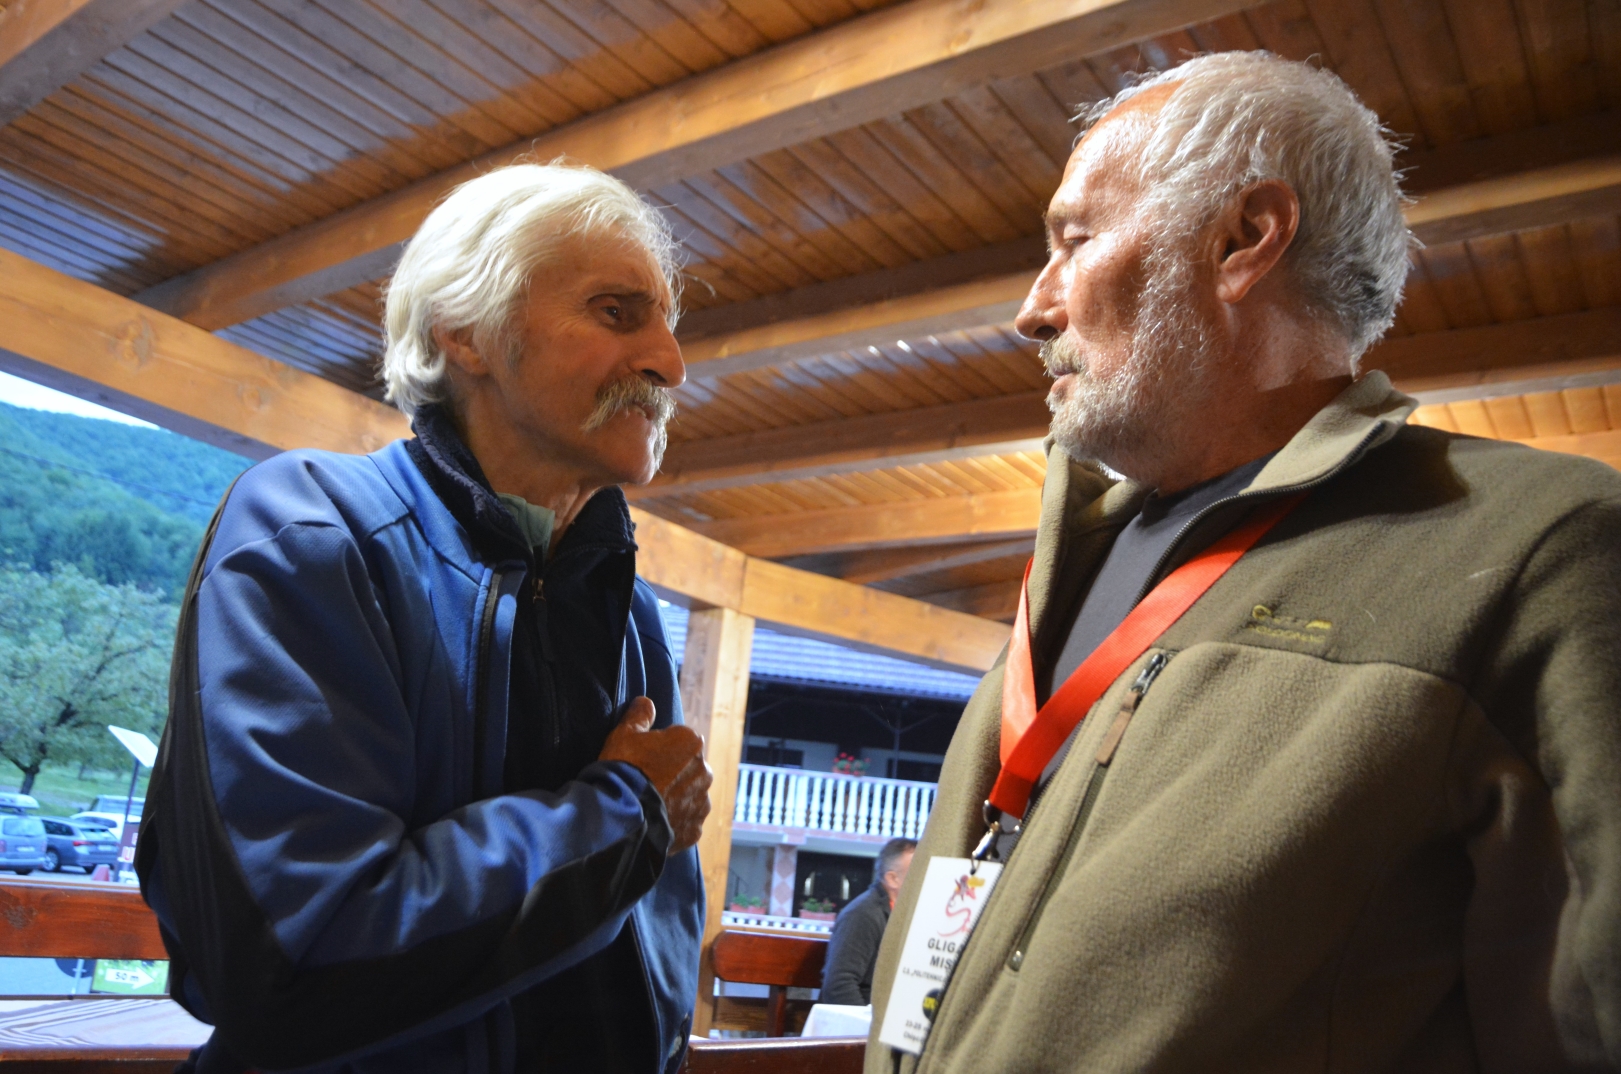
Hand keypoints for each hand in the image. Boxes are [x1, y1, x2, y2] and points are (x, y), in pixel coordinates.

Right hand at [598, 697, 711, 853]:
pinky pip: (685, 822)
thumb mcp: (624, 734)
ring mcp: (702, 803)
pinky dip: (673, 822)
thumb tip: (646, 702)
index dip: (659, 749)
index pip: (679, 740)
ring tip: (647, 805)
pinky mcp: (695, 829)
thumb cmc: (624, 769)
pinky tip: (652, 821)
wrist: (622, 816)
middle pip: (687, 769)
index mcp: (691, 742)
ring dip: (674, 799)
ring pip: (688, 797)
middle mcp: (704, 771)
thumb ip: (639, 715)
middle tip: (644, 783)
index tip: (642, 760)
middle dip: (671, 774)